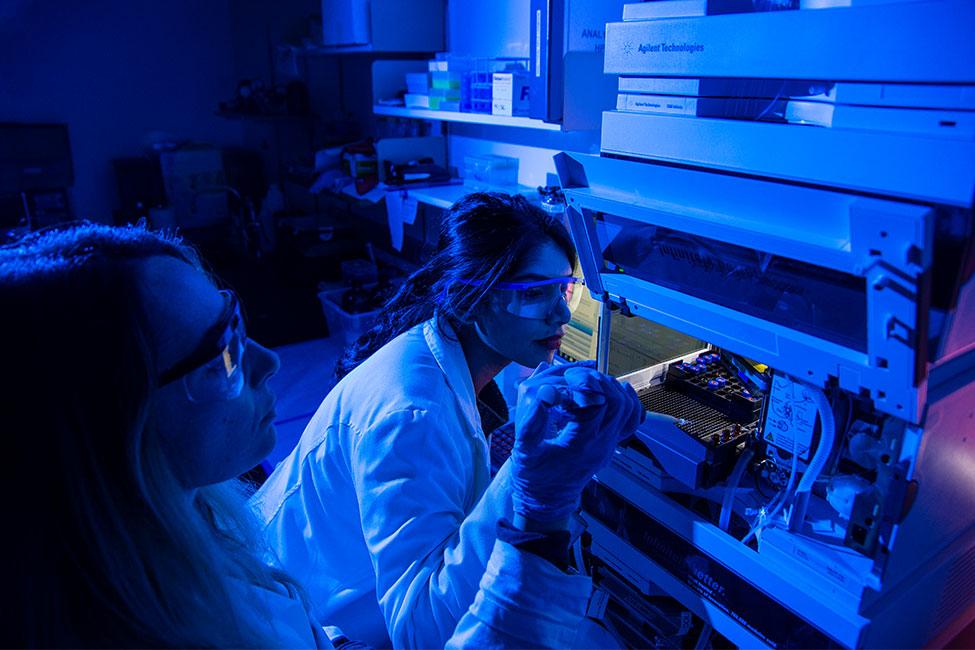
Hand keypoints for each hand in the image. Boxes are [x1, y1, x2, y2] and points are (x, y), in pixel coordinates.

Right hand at [511, 363, 644, 521]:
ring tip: (586, 384)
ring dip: (609, 387)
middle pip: (616, 400)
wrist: (546, 500)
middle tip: (574, 379)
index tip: (565, 381)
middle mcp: (600, 444)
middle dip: (596, 381)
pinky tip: (609, 392)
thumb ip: (530, 423)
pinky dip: (625, 400)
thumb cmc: (534, 480)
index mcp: (580, 444)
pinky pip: (632, 419)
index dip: (583, 384)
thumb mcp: (523, 453)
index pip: (597, 402)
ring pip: (627, 406)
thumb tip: (543, 393)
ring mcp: (609, 444)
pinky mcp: (610, 443)